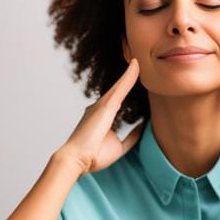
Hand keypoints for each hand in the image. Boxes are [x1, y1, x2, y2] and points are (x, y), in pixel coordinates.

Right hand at [57, 58, 144, 174]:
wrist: (76, 159)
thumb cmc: (93, 156)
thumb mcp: (119, 147)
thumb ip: (131, 137)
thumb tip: (142, 128)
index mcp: (102, 117)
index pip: (118, 100)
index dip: (125, 89)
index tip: (133, 81)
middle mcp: (100, 107)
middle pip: (118, 89)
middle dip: (127, 77)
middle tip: (137, 63)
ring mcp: (101, 105)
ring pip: (120, 85)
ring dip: (130, 72)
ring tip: (139, 61)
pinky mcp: (106, 105)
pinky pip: (121, 87)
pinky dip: (129, 76)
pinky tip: (136, 65)